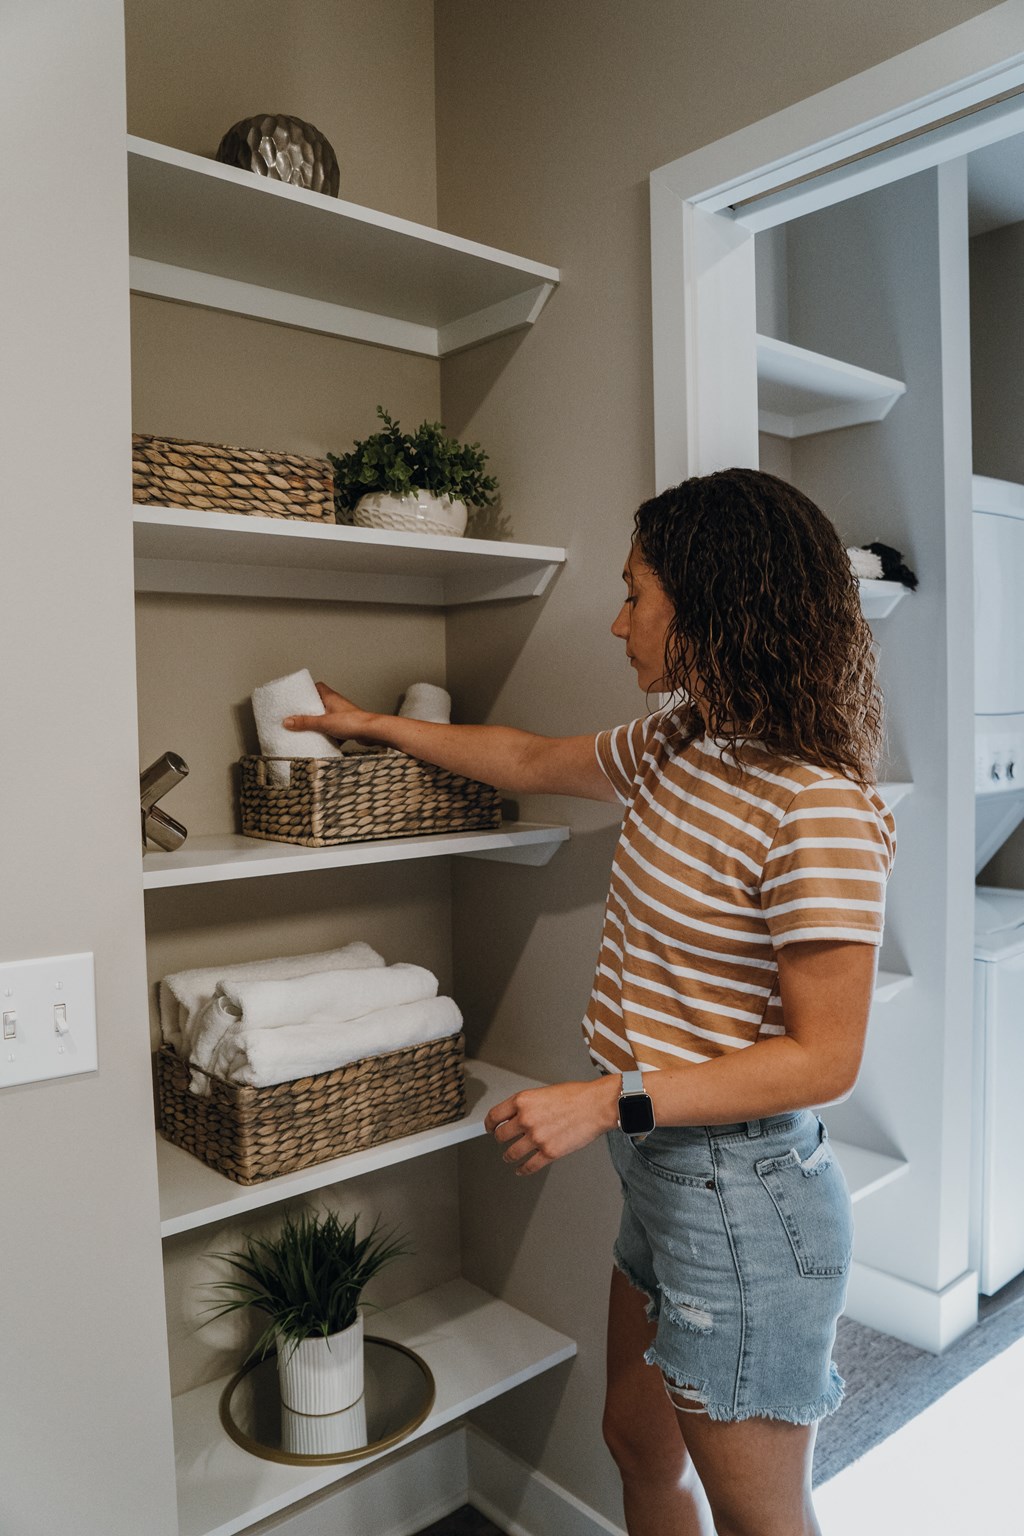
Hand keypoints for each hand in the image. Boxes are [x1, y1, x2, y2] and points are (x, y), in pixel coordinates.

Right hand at [283, 682, 377, 742]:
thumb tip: (288, 722)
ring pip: (326, 717)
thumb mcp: (324, 722)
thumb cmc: (353, 722)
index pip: (317, 686)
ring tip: (306, 730)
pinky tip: (321, 742)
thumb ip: (305, 723)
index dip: (307, 690)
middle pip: (320, 703)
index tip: (297, 696)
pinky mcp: (346, 726)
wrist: (372, 732)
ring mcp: (342, 715)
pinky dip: (327, 735)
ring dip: (318, 723)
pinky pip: (333, 729)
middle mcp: (336, 704)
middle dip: (309, 710)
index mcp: (330, 697)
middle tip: (298, 715)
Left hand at [484, 1078, 618, 1175]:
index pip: (494, 1115)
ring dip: (508, 1156)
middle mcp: (526, 1119)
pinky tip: (521, 1169)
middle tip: (501, 1141)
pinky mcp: (549, 1152)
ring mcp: (537, 1137)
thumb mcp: (544, 1092)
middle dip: (499, 1139)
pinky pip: (529, 1166)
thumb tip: (516, 1116)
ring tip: (508, 1157)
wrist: (596, 1106)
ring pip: (511, 1153)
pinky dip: (522, 1170)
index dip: (489, 1124)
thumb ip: (527, 1105)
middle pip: (500, 1135)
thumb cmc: (576, 1096)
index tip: (489, 1128)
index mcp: (523, 1101)